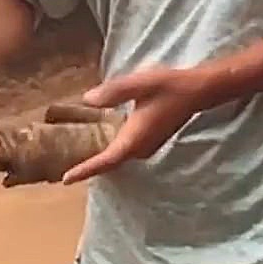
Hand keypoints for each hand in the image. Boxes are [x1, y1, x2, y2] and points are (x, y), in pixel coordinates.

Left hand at [61, 65, 217, 184]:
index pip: (105, 160)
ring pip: (118, 157)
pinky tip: (102, 140)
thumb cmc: (168, 86)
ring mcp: (147, 146)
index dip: (85, 170)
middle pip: (110, 163)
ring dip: (101, 159)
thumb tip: (87, 99)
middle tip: (66, 171)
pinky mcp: (150, 140)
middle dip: (89, 167)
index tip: (66, 179)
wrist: (196, 90)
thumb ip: (113, 92)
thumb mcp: (138, 84)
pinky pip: (125, 151)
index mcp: (133, 139)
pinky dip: (111, 151)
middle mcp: (140, 148)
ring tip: (78, 157)